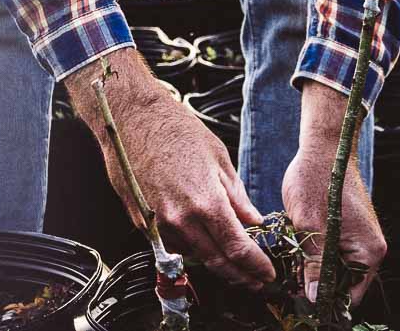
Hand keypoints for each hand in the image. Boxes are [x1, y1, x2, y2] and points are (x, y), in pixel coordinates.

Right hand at [64, 48, 275, 288]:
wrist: (132, 119)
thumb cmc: (178, 131)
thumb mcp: (218, 159)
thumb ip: (237, 197)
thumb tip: (254, 222)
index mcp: (206, 203)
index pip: (238, 250)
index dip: (256, 266)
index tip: (268, 273)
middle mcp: (181, 220)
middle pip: (217, 263)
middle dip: (240, 275)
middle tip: (255, 280)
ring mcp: (158, 224)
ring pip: (194, 256)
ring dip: (216, 261)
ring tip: (232, 258)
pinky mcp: (142, 222)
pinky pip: (172, 245)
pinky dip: (191, 248)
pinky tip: (202, 240)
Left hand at [281, 81, 386, 306]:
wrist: (324, 147)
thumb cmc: (319, 179)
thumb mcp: (311, 227)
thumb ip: (315, 266)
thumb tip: (316, 298)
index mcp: (368, 252)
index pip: (350, 295)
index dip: (325, 301)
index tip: (299, 300)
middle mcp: (369, 249)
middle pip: (342, 283)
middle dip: (316, 284)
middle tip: (289, 281)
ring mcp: (359, 239)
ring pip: (334, 268)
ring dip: (313, 267)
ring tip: (291, 261)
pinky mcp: (347, 230)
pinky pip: (332, 252)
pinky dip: (315, 253)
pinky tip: (297, 245)